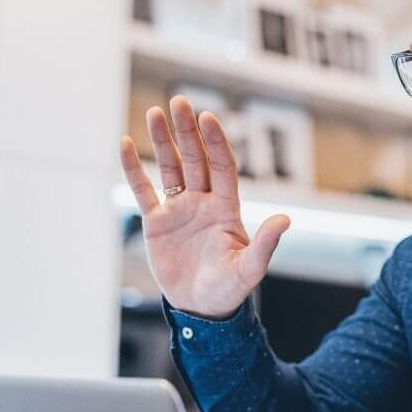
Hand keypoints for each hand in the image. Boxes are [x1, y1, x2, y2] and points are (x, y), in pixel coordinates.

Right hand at [119, 96, 289, 319]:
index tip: (208, 118)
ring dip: (163, 141)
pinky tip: (125, 144)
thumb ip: (266, 244)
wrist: (201, 308)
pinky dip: (133, 169)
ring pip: (170, 168)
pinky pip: (143, 190)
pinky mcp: (157, 223)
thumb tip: (286, 220)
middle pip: (196, 159)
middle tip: (179, 102)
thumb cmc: (229, 290)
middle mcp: (203, 202)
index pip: (222, 166)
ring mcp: (179, 210)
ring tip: (156, 111)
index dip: (215, 142)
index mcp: (226, 208)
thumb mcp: (249, 269)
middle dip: (188, 131)